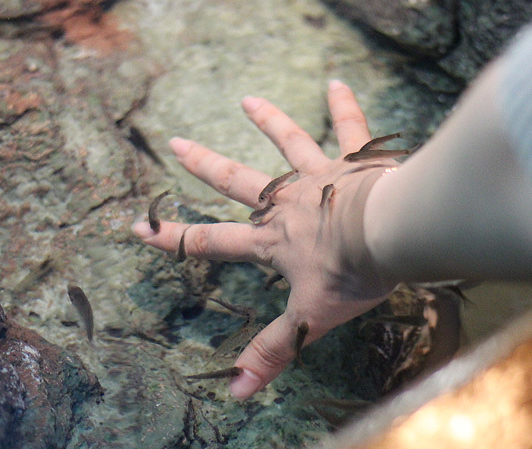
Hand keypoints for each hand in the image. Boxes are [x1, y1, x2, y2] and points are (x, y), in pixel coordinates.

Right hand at [133, 80, 397, 398]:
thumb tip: (237, 392)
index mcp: (272, 240)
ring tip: (247, 100)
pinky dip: (343, 106)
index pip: (211, 242)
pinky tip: (337, 82)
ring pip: (286, 144)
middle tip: (177, 142)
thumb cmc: (350, 275)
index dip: (174, 238)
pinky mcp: (354, 160)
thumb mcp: (308, 320)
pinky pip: (348, 128)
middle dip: (203, 165)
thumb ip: (273, 352)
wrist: (391, 235)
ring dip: (266, 122)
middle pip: (236, 181)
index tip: (140, 226)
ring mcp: (318, 175)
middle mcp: (287, 202)